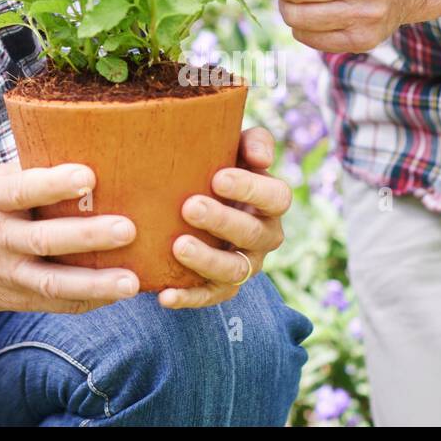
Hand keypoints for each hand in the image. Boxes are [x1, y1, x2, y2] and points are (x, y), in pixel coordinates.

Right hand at [0, 162, 140, 316]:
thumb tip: (76, 151)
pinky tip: (117, 295)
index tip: (87, 175)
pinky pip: (54, 305)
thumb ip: (22, 177)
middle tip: (127, 228)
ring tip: (132, 281)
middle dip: (87, 236)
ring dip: (96, 284)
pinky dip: (86, 301)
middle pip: (44, 240)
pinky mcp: (13, 300)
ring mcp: (5, 274)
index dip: (54, 183)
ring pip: (53, 283)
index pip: (21, 190)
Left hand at [158, 127, 291, 309]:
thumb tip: (260, 156)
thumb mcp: (235, 147)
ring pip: (234, 271)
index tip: (218, 178)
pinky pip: (209, 297)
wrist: (195, 195)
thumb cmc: (217, 165)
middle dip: (222, 221)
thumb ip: (253, 142)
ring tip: (178, 246)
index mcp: (271, 202)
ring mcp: (245, 264)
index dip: (250, 189)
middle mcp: (265, 236)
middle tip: (189, 207)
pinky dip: (188, 298)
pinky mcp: (222, 287)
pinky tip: (164, 295)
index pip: (276, 197)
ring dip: (207, 260)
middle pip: (253, 234)